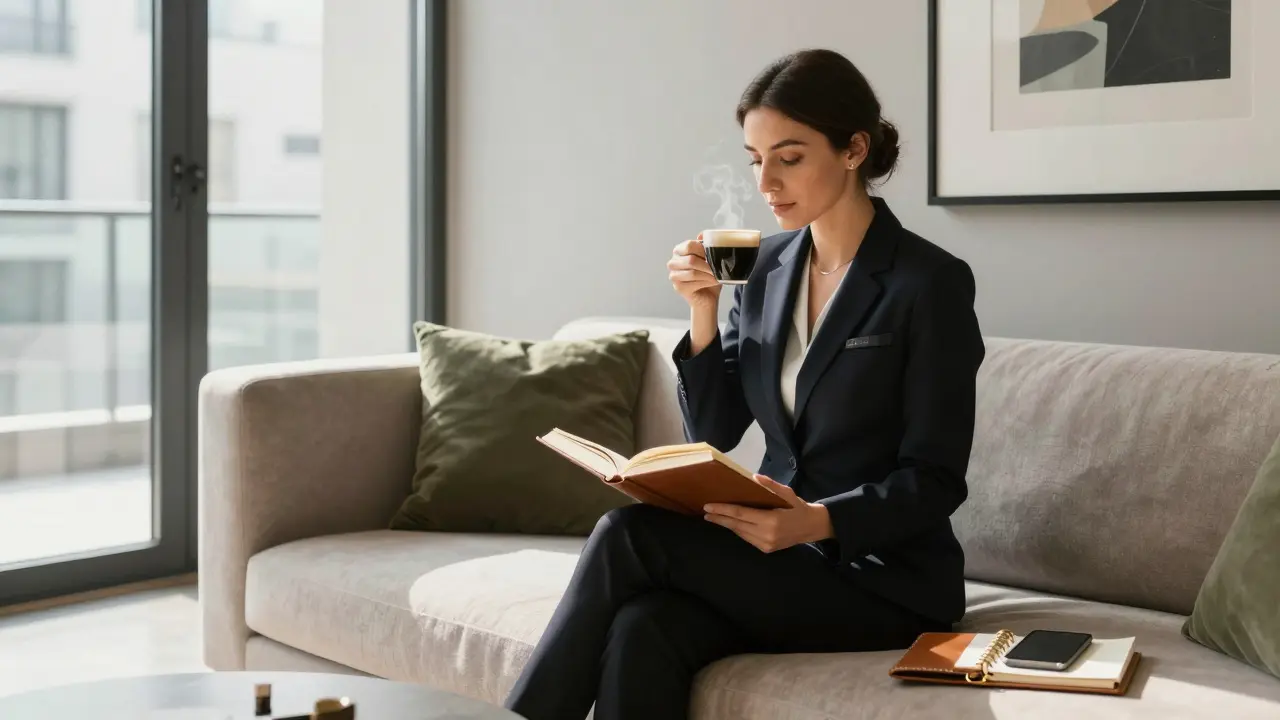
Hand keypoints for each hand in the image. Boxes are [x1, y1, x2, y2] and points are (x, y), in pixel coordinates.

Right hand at [668, 236, 720, 310]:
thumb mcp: (710, 257)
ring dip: (709, 274)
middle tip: (719, 268)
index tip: (714, 255)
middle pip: (690, 260)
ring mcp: (674, 275)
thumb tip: (702, 234)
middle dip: (707, 265)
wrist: (708, 295)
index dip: (703, 250)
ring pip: (693, 272)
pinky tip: (714, 281)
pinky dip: (707, 282)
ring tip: (718, 275)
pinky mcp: (678, 287)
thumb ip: (706, 245)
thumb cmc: (708, 275)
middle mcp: (673, 262)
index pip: (689, 245)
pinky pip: (694, 283)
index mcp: (679, 250)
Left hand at [703, 474, 834, 552]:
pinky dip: (737, 530)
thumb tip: (753, 477)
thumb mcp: (787, 492)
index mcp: (771, 519)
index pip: (741, 514)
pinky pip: (747, 538)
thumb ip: (770, 485)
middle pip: (736, 525)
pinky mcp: (766, 549)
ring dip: (726, 524)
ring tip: (713, 517)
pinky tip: (729, 523)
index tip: (708, 506)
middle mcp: (766, 534)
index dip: (723, 510)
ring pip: (740, 533)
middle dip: (719, 518)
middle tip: (705, 511)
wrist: (811, 527)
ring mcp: (766, 544)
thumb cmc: (798, 507)